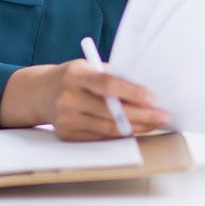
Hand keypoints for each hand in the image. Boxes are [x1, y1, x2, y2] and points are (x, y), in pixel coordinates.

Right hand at [0, 60, 171, 139]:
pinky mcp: (67, 135)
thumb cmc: (74, 77)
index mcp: (76, 75)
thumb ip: (113, 77)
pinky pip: (100, 138)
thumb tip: (147, 92)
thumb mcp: (89, 67)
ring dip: (137, 128)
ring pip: (109, 129)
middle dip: (143, 115)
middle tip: (164, 116)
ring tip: (155, 123)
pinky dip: (121, 135)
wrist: (39, 93)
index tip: (154, 99)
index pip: (108, 85)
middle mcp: (68, 98)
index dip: (133, 93)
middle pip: (112, 112)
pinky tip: (136, 129)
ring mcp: (65, 119)